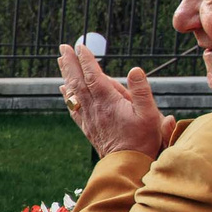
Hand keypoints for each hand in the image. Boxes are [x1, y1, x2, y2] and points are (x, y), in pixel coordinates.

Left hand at [57, 43, 167, 158]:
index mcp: (108, 101)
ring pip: (73, 92)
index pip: (93, 75)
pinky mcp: (87, 127)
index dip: (86, 59)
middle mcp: (94, 107)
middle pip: (78, 80)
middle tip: (63, 47)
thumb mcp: (149, 114)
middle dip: (70, 63)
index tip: (80, 46)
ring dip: (67, 75)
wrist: (126, 165)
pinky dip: (67, 95)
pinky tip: (63, 89)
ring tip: (61, 61)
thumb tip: (135, 69)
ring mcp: (88, 117)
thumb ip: (142, 91)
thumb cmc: (142, 140)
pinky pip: (73, 107)